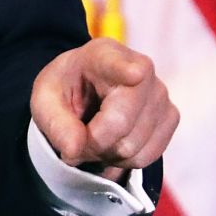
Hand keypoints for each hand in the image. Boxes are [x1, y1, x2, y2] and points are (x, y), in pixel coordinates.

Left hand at [30, 38, 178, 182]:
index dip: (128, 71)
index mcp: (103, 55)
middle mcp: (141, 68)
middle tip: (76, 138)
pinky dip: (124, 160)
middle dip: (92, 143)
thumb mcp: (44, 102)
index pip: (120, 65)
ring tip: (94, 137)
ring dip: (106, 154)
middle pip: (120, 124)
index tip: (134, 73)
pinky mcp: (171, 116)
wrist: (86, 89)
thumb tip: (74, 150)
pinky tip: (113, 143)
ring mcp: (160, 93)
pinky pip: (148, 156)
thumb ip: (55, 124)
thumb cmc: (65, 90)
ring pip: (133, 147)